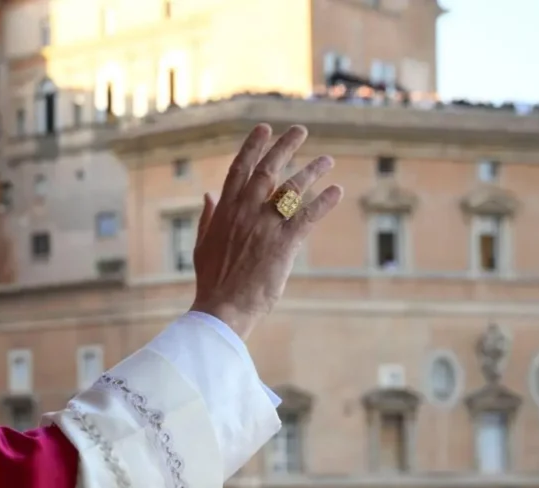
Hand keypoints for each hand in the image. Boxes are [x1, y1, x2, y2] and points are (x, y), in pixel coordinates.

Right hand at [190, 124, 342, 339]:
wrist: (223, 307)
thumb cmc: (212, 280)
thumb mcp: (202, 244)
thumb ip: (207, 216)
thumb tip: (208, 194)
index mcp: (225, 210)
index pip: (239, 169)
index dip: (253, 146)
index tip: (264, 129)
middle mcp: (245, 211)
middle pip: (268, 170)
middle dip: (284, 146)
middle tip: (299, 130)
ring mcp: (265, 225)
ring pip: (292, 189)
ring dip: (311, 171)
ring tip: (326, 160)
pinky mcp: (284, 243)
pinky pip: (308, 215)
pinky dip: (324, 201)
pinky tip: (336, 191)